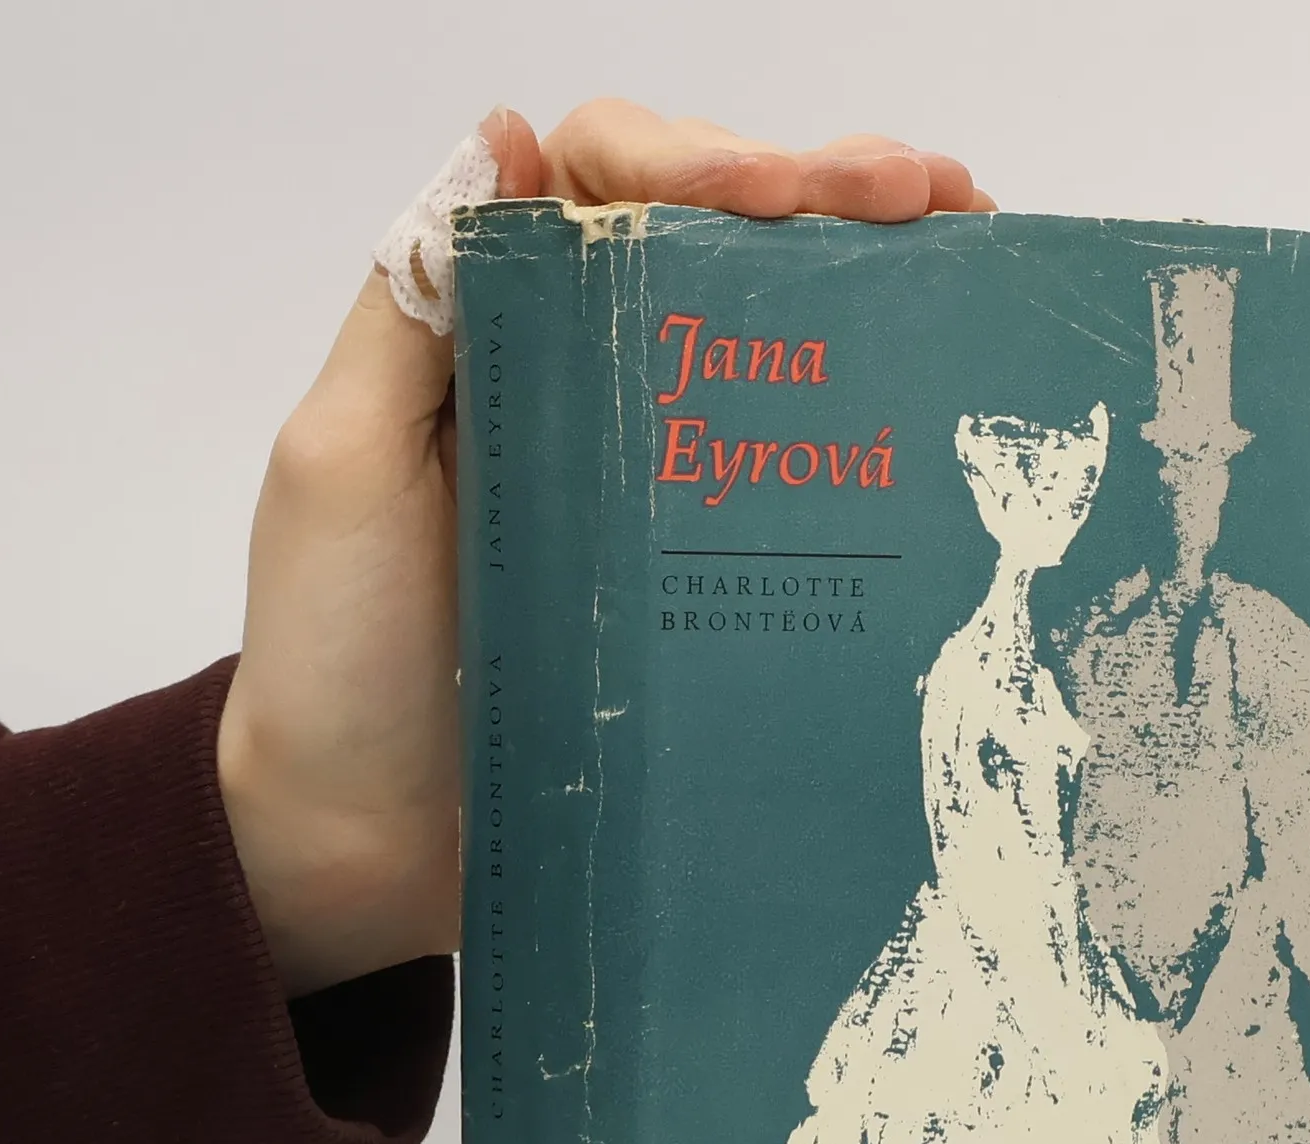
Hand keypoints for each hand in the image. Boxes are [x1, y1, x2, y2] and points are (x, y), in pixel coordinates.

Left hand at [220, 103, 992, 998]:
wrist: (367, 840)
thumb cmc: (341, 658)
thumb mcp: (341, 463)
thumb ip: (412, 311)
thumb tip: (501, 137)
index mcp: (494, 334)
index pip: (607, 187)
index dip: (704, 162)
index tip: (790, 197)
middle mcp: (580, 386)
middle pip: (712, 243)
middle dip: (829, 195)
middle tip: (938, 198)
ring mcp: (649, 481)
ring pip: (765, 342)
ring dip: (870, 279)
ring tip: (968, 251)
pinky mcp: (695, 575)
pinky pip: (784, 476)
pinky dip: (861, 419)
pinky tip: (934, 397)